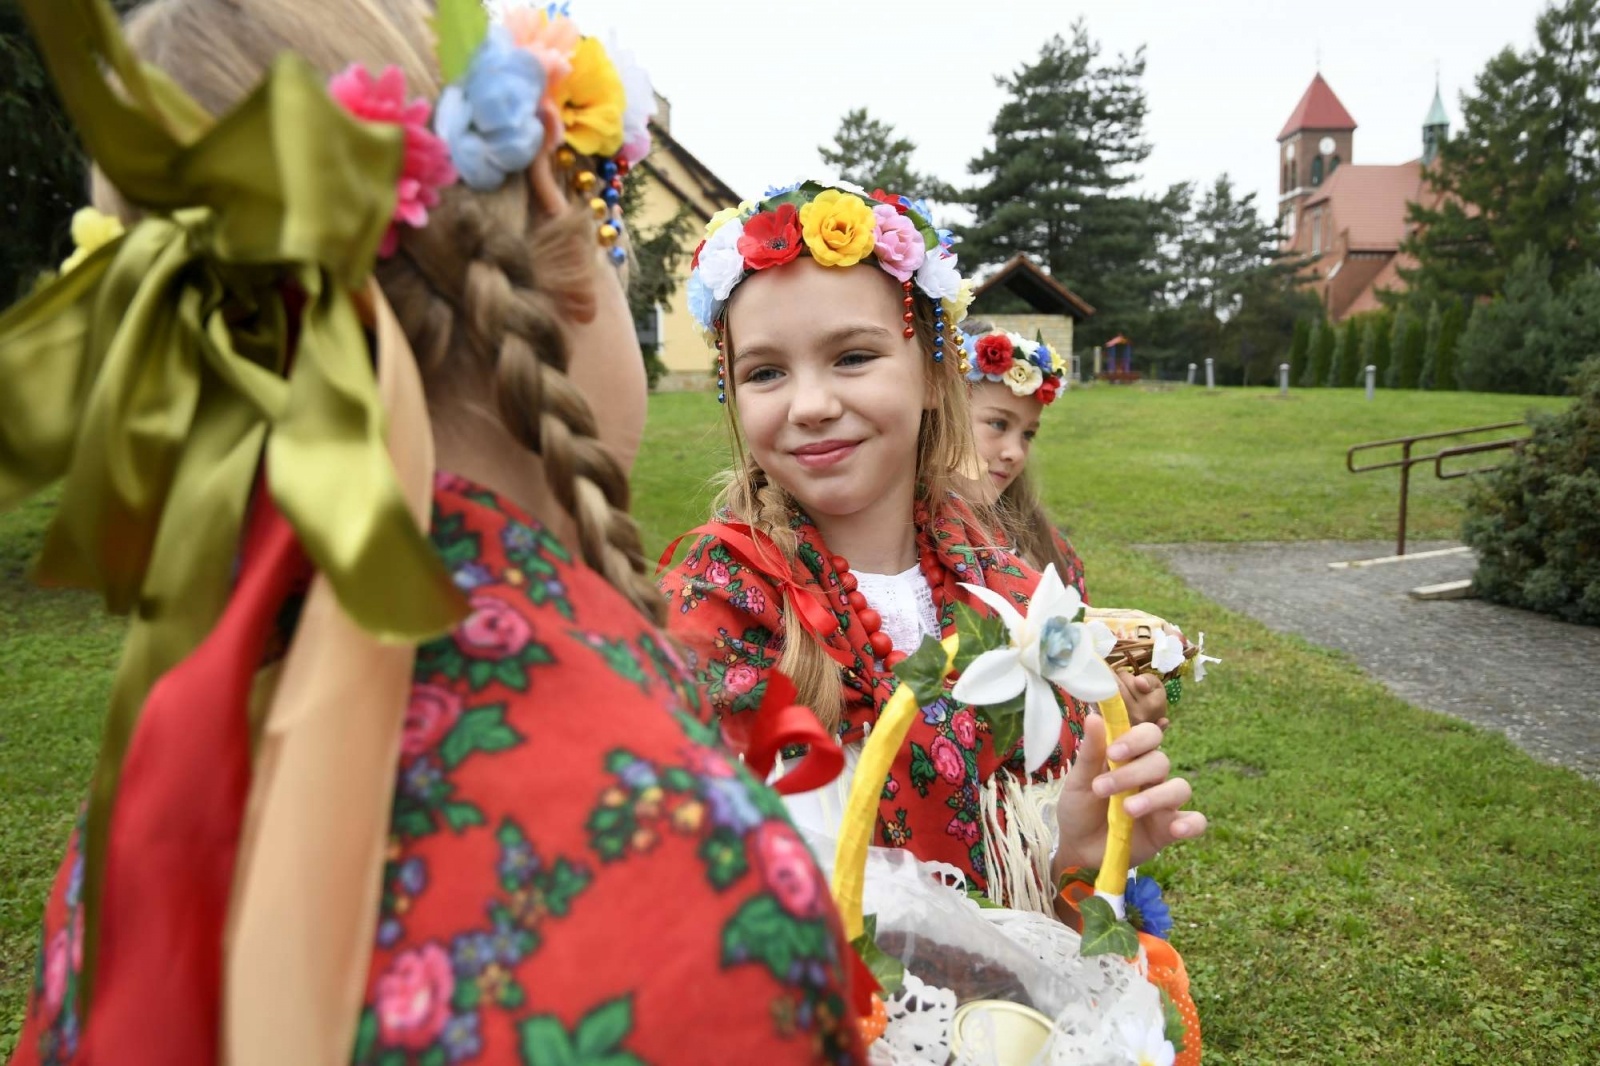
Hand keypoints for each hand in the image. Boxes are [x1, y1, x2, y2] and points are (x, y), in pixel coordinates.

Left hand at [1052, 677, 1205, 877]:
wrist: (1077, 849)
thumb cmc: (1079, 809)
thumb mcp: (1078, 782)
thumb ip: (1090, 753)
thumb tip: (1094, 716)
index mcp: (1130, 759)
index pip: (1149, 736)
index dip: (1137, 740)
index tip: (1113, 753)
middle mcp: (1151, 777)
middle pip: (1161, 762)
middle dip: (1133, 773)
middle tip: (1102, 788)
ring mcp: (1163, 803)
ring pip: (1180, 788)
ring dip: (1156, 797)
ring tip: (1128, 810)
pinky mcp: (1168, 829)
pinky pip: (1196, 821)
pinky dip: (1191, 823)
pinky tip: (1176, 828)